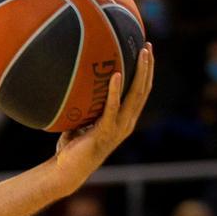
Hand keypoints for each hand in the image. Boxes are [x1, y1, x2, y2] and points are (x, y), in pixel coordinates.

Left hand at [55, 43, 153, 192]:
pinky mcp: (105, 131)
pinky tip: (116, 75)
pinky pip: (112, 107)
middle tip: (148, 45)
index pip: (141, 92)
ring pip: (135, 96)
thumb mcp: (82, 120)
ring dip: (139, 73)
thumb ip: (85, 106)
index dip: (146, 73)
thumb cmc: (72, 146)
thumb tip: (74, 84)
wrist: (68, 169)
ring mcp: (119, 127)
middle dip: (148, 67)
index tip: (146, 52)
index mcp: (124, 119)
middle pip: (144, 90)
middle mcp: (127, 122)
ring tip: (141, 54)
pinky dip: (115, 91)